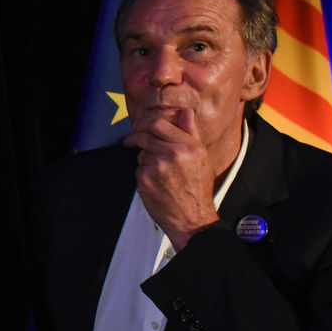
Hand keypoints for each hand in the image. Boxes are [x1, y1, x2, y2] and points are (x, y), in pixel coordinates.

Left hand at [123, 107, 220, 248]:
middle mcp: (173, 153)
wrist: (193, 218)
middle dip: (134, 134)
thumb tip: (185, 112)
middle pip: (144, 134)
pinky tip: (157, 184)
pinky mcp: (145, 179)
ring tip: (160, 173)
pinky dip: (144, 173)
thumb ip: (191, 133)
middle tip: (130, 139)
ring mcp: (156, 166)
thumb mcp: (201, 158)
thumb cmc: (198, 188)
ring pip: (141, 153)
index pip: (159, 123)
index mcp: (189, 146)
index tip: (139, 125)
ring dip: (145, 158)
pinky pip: (139, 169)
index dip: (145, 122)